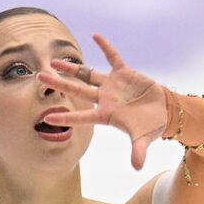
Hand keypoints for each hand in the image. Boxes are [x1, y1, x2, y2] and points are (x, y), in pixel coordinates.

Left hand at [36, 32, 168, 170]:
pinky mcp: (124, 73)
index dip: (66, 117)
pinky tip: (95, 36)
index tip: (47, 118)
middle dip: (59, 84)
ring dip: (72, 67)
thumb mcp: (144, 138)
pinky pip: (113, 57)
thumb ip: (138, 151)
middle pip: (77, 90)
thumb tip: (137, 167)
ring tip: (54, 61)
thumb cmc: (152, 126)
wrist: (164, 111)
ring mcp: (112, 85)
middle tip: (40, 77)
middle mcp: (104, 98)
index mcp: (106, 114)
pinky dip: (105, 47)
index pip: (82, 116)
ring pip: (87, 74)